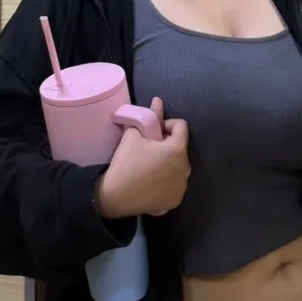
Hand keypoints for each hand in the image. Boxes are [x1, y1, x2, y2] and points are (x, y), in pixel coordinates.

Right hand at [95, 98, 189, 218]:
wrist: (115, 197)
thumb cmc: (126, 163)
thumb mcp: (134, 135)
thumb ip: (149, 116)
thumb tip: (158, 101)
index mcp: (178, 150)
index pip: (181, 126)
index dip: (165, 124)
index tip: (151, 133)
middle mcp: (186, 168)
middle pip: (180, 147)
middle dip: (166, 144)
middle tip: (147, 149)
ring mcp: (182, 187)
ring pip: (178, 165)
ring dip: (167, 162)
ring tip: (148, 166)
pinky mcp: (176, 200)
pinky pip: (175, 183)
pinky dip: (167, 180)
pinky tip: (151, 182)